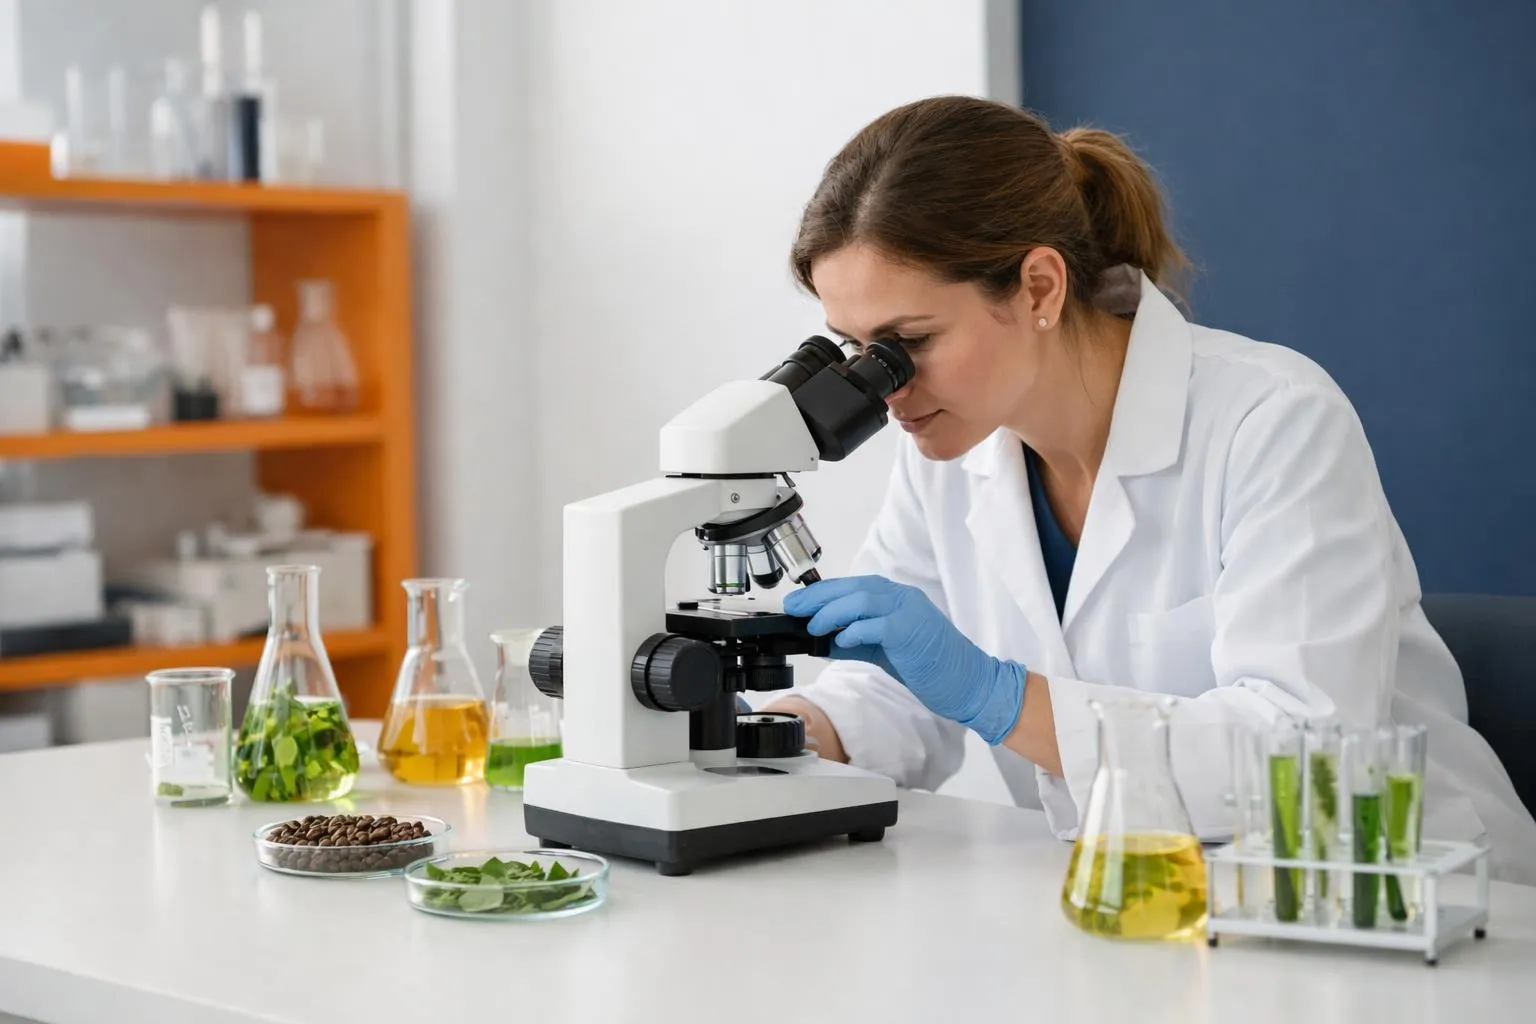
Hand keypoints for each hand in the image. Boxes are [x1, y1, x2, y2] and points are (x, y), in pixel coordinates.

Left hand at [783, 575, 1025, 744]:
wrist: (968, 682)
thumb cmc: (930, 665)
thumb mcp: (885, 650)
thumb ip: (857, 642)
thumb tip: (822, 641)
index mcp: (896, 598)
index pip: (852, 586)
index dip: (821, 592)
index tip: (796, 603)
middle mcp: (902, 598)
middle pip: (854, 587)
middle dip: (818, 597)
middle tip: (794, 609)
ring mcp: (910, 612)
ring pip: (863, 600)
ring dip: (832, 612)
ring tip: (813, 626)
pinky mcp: (913, 632)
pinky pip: (879, 625)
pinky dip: (856, 631)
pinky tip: (841, 641)